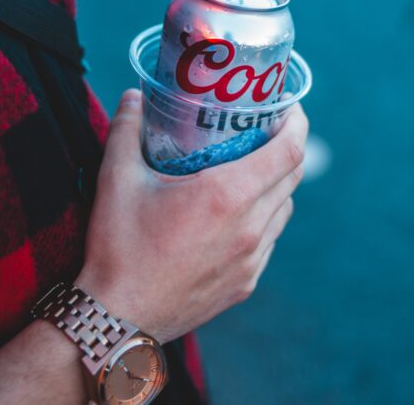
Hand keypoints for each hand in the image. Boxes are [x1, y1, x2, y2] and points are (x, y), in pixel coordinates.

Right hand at [75, 89, 308, 343]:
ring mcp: (252, 259)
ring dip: (277, 184)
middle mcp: (249, 227)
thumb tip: (134, 95)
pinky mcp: (246, 283)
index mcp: (225, 195)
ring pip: (284, 209)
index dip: (297, 124)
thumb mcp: (116, 179)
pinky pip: (270, 241)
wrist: (118, 318)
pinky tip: (238, 214)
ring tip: (254, 169)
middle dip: (288, 148)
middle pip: (292, 177)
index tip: (290, 108)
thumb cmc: (118, 247)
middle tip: (270, 129)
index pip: (288, 152)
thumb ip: (126, 130)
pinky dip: (264, 219)